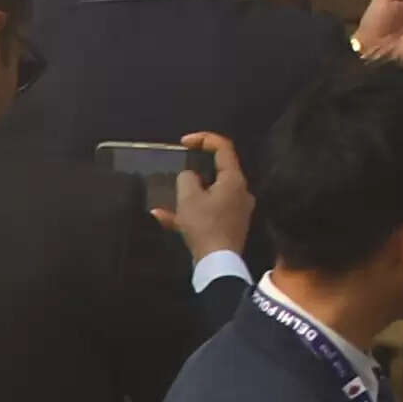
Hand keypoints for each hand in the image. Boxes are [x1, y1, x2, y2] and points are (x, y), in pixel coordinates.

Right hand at [176, 128, 254, 261]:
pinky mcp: (229, 226)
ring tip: (167, 195)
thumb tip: (189, 176)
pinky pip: (207, 212)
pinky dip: (189, 212)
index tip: (184, 142)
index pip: (224, 148)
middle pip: (218, 171)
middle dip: (195, 169)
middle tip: (177, 169)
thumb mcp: (189, 198)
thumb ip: (186, 179)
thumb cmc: (205, 225)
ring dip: (188, 194)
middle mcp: (240, 191)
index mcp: (234, 180)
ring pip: (210, 194)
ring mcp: (236, 209)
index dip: (204, 139)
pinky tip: (162, 217)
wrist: (218, 262)